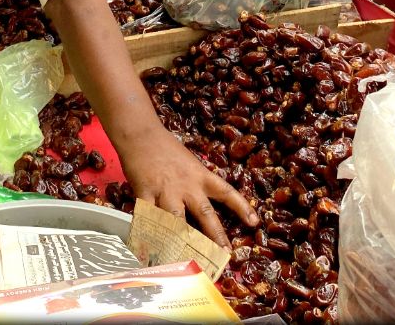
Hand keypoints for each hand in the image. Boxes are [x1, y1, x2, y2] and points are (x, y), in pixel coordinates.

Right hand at [120, 130, 257, 247]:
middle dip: (216, 236)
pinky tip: (149, 250)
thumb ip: (196, 182)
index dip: (241, 207)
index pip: (226, 192)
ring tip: (188, 261)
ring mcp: (166, 191)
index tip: (254, 222)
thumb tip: (204, 202)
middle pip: (205, 213)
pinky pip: (147, 218)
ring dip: (182, 243)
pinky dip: (148, 235)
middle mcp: (187, 185)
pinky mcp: (145, 193)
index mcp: (200, 175)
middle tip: (225, 254)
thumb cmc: (165, 147)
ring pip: (177, 221)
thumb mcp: (189, 162)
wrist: (140, 134)